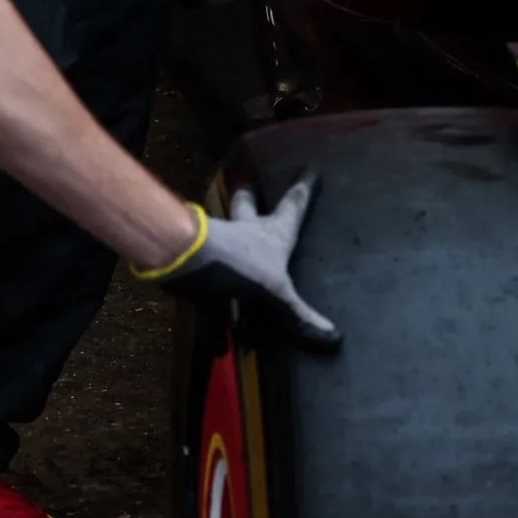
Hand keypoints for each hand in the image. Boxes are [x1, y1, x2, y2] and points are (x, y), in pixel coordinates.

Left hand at [137, 178, 340, 348]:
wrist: (183, 261)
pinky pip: (209, 302)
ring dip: (230, 253)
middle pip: (249, 210)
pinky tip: (219, 348)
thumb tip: (333, 338)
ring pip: (226, 246)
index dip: (303, 190)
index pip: (293, 206)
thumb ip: (297, 315)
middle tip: (249, 184)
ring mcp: (219, 250)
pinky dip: (214, 326)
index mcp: (271, 234)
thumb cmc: (237, 264)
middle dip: (250, 198)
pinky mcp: (197, 272)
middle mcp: (246, 235)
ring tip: (235, 271)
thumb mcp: (274, 292)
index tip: (310, 170)